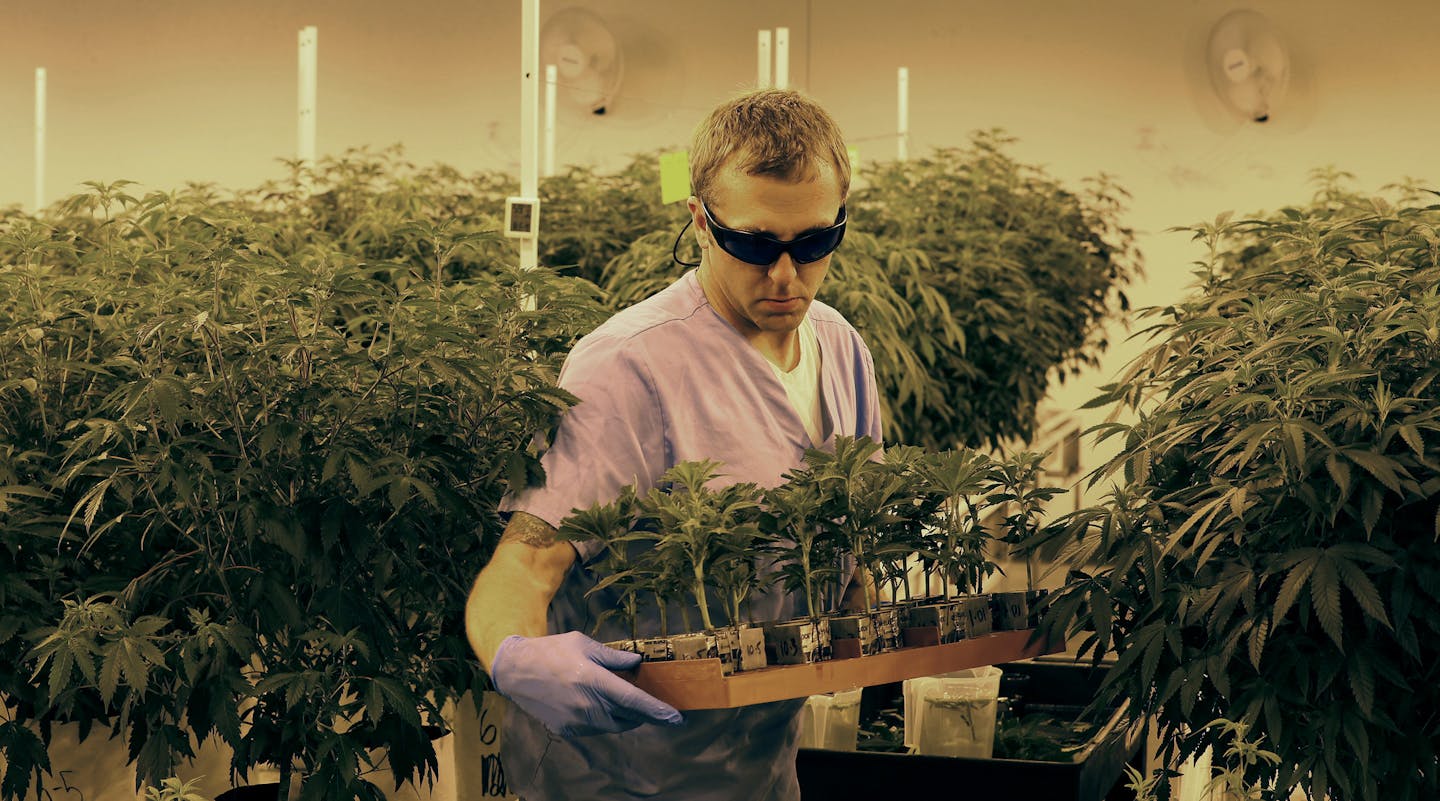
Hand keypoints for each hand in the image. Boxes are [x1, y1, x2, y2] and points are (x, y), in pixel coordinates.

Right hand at [490, 631, 683, 736]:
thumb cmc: (552, 651)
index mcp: (593, 680)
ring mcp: (576, 721)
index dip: (658, 710)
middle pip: (628, 717)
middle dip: (645, 714)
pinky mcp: (567, 730)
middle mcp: (586, 705)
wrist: (516, 670)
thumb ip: (613, 656)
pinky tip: (602, 704)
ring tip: (626, 701)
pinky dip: (606, 719)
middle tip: (657, 707)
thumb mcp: (584, 644)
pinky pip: (596, 728)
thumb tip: (637, 663)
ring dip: (626, 717)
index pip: (634, 700)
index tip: (677, 718)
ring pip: (614, 726)